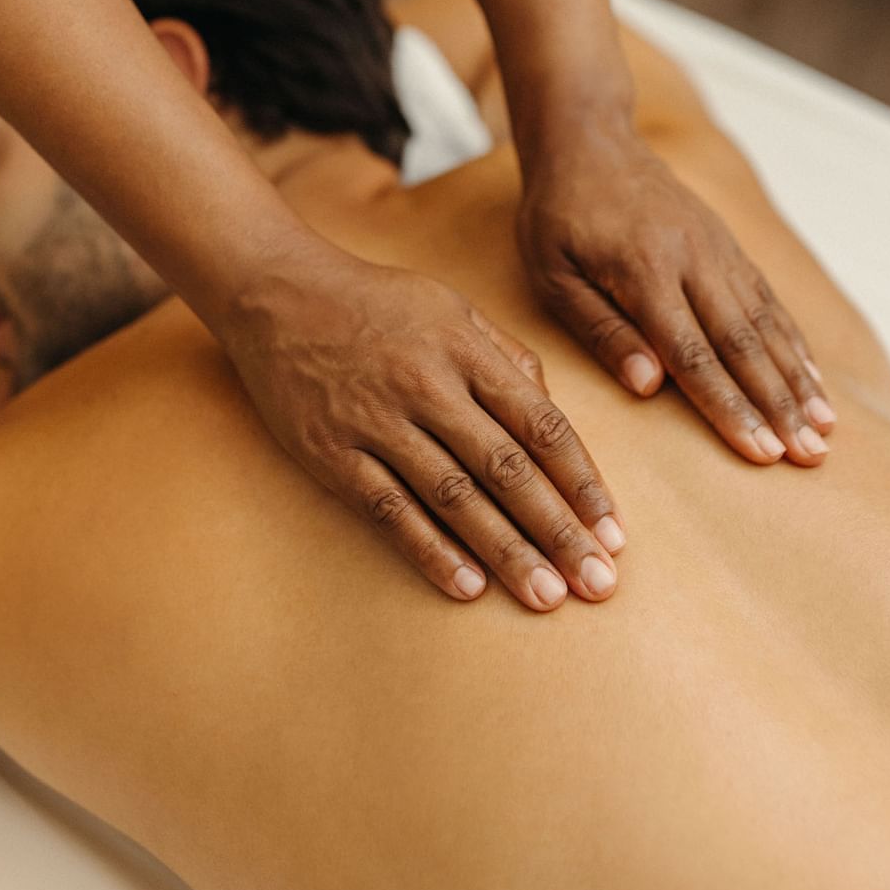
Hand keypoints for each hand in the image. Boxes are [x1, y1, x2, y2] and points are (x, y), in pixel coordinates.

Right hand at [220, 245, 625, 612]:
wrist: (277, 293)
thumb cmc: (376, 302)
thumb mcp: (452, 308)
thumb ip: (506, 357)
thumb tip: (552, 414)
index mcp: (466, 349)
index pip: (540, 424)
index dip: (581, 481)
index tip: (613, 530)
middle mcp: (428, 385)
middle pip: (507, 468)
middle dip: (558, 530)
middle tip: (597, 583)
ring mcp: (378, 421)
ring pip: (454, 496)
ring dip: (505, 551)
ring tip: (546, 596)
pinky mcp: (332, 452)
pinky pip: (389, 509)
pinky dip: (430, 550)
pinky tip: (466, 586)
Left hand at [518, 119, 834, 466]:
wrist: (591, 140)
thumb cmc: (559, 217)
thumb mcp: (553, 274)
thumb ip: (601, 329)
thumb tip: (649, 387)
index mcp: (645, 269)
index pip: (694, 352)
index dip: (730, 406)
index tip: (761, 452)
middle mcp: (694, 258)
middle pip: (744, 343)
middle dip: (779, 405)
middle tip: (809, 456)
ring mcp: (718, 250)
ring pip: (766, 323)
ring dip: (798, 379)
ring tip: (825, 429)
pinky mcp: (729, 246)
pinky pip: (769, 300)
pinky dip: (795, 343)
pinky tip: (814, 380)